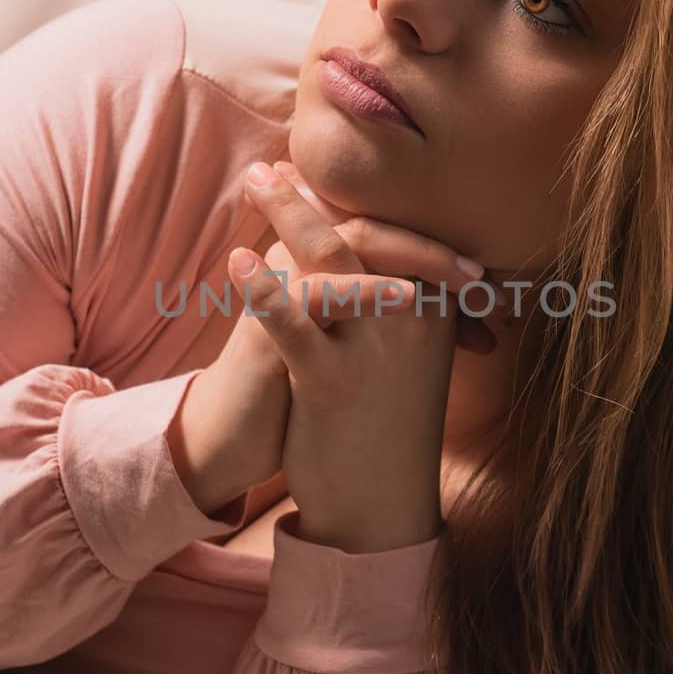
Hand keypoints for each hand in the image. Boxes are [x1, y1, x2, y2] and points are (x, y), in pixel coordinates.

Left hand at [234, 160, 472, 549]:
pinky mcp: (334, 381)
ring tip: (255, 184)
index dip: (343, 199)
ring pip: (332, 261)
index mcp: (435, 308)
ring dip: (290, 215)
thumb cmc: (387, 423)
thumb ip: (390, 301)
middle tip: (269, 168)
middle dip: (313, 195)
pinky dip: (265, 286)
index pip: (390, 232)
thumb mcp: (407, 356)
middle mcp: (414, 318)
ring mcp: (376, 348)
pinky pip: (295, 324)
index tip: (304, 172)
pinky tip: (237, 260)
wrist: (383, 505)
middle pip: (362, 234)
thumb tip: (354, 248)